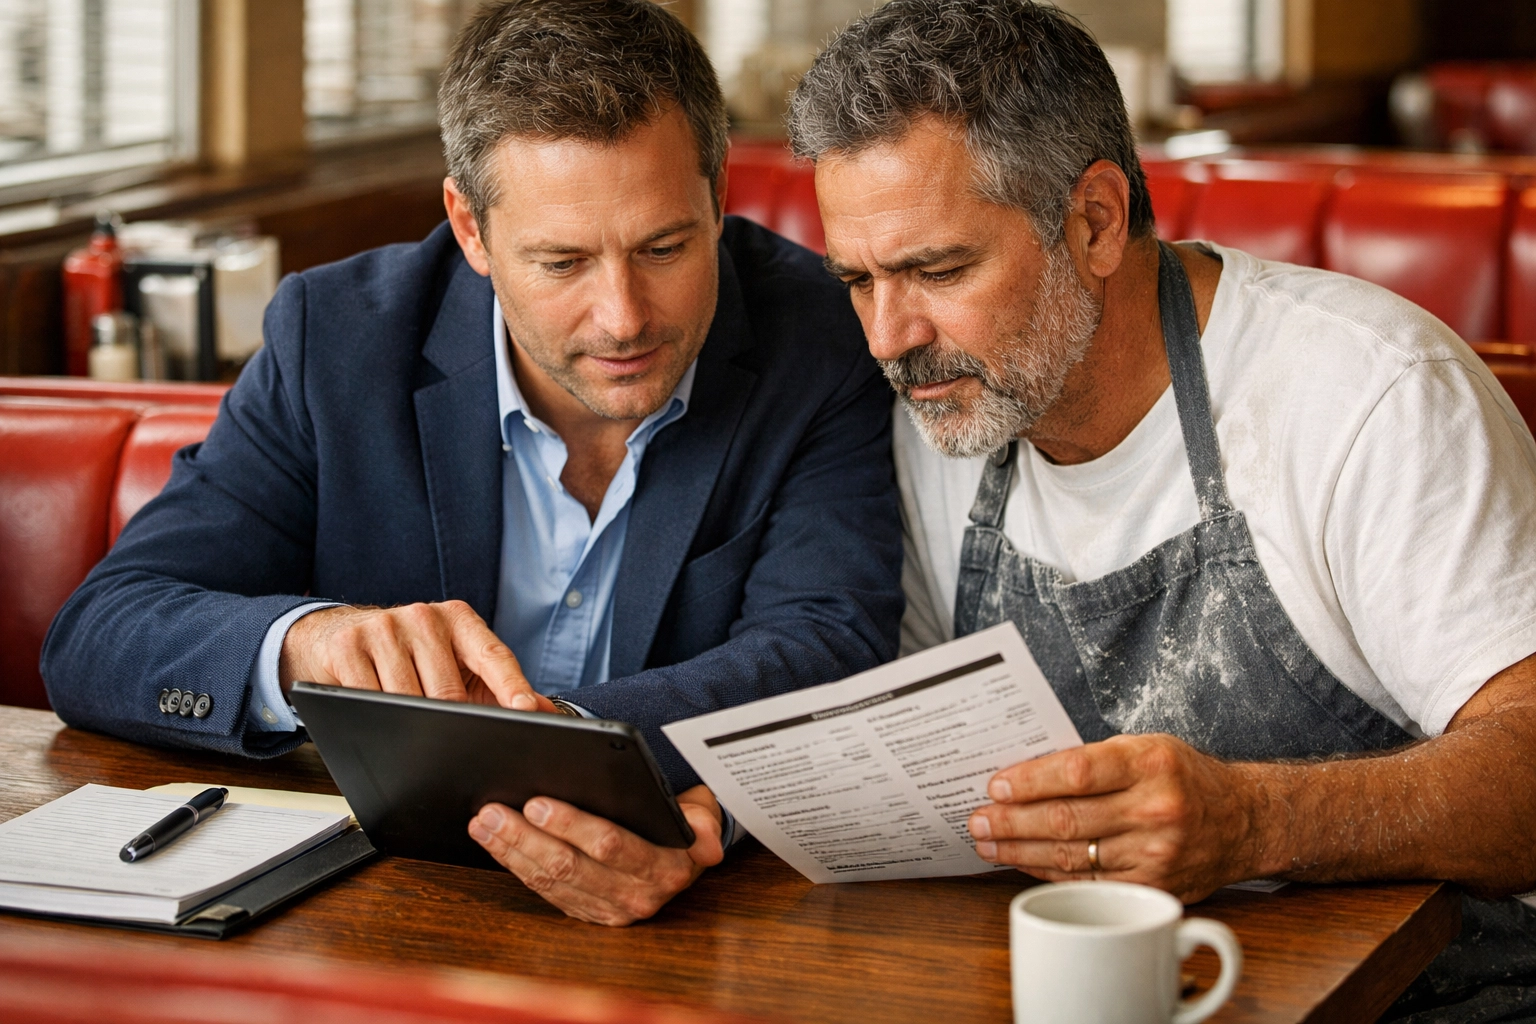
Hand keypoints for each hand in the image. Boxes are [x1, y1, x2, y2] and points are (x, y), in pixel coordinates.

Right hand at [279, 600, 558, 712]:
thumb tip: (542, 712)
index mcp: (459, 619)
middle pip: (448, 692)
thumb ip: (500, 687)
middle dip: (453, 724)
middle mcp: (423, 617)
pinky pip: (370, 700)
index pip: (494, 656)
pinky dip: (378, 720)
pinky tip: (378, 718)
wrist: (337, 633)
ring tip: (411, 728)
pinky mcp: (348, 647)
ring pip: (408, 701)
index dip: (512, 687)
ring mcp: (383, 628)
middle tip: (455, 742)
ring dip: (412, 725)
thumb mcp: (458, 663)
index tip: (524, 713)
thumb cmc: (411, 654)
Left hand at [467, 784, 726, 924]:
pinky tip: (493, 839)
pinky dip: (513, 862)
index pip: (610, 845)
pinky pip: (543, 890)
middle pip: (569, 865)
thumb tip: (706, 844)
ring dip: (512, 849)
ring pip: (549, 880)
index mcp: (663, 869)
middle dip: (527, 837)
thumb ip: (704, 823)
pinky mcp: (585, 912)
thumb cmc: (683, 824)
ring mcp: (607, 908)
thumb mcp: (704, 814)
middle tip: (495, 810)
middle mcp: (634, 896)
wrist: (682, 859)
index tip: (538, 803)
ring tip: (484, 820)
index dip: (571, 826)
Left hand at [966, 734, 1258, 901]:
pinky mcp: (1154, 888)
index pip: (1075, 772)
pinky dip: (1050, 872)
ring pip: (1073, 855)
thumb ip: (1094, 761)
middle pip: (1067, 819)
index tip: (995, 786)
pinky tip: (1024, 863)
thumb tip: (1025, 776)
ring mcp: (1157, 853)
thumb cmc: (1183, 777)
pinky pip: (1088, 881)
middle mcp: (1156, 809)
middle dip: (1012, 822)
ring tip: (988, 843)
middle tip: (977, 820)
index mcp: (1151, 763)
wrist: (1244, 821)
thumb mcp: (1146, 749)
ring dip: (1020, 851)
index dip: (1029, 781)